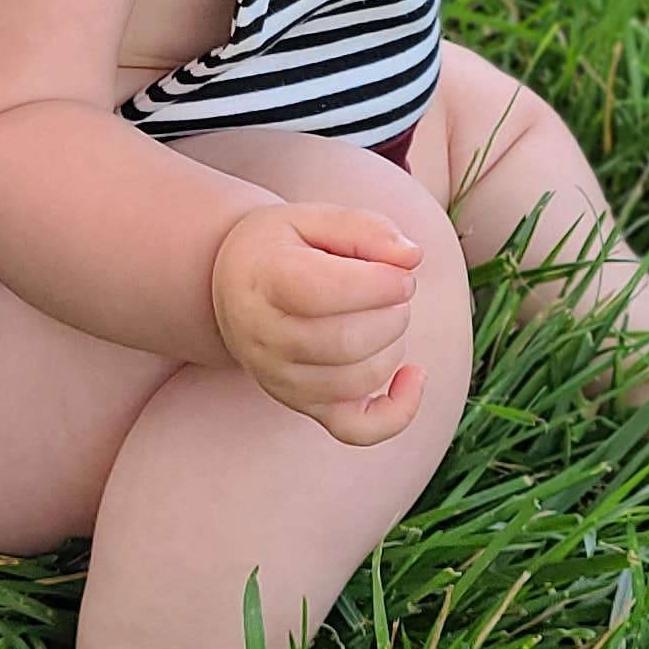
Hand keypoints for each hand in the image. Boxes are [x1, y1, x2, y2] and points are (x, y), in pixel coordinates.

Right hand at [208, 200, 425, 442]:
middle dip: (393, 312)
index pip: (325, 291)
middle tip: (396, 288)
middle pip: (346, 341)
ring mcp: (282, 380)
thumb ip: (364, 229)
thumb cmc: (281, 249)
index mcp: (265, 281)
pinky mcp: (305, 406)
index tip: (400, 270)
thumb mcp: (313, 218)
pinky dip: (398, 411)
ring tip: (387, 314)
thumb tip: (412, 258)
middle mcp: (265, 338)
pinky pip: (357, 430)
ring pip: (359, 379)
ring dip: (394, 344)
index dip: (380, 282)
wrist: (234, 289)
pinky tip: (415, 375)